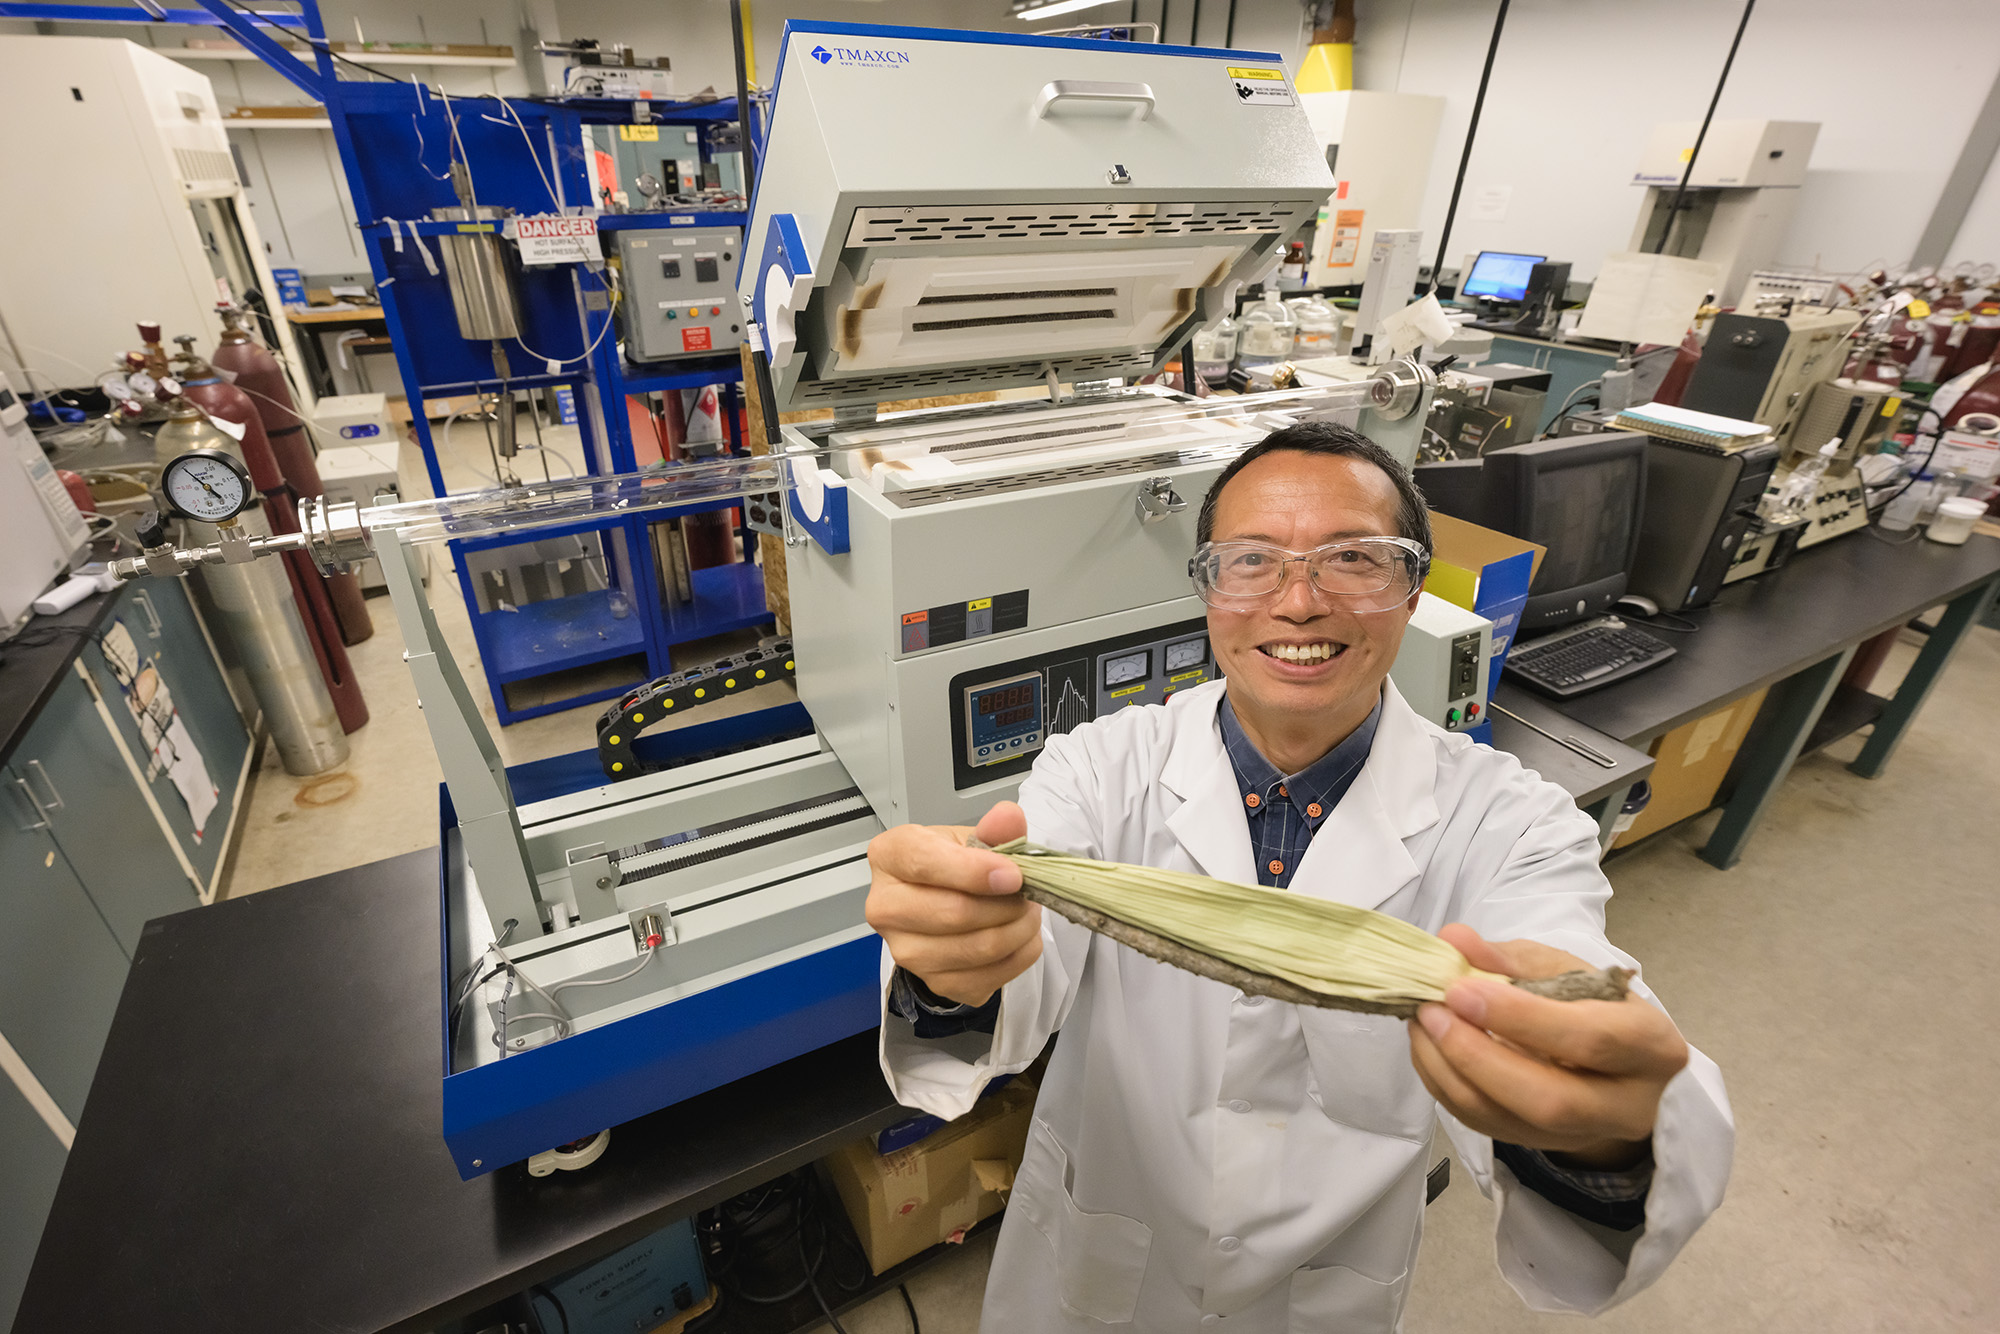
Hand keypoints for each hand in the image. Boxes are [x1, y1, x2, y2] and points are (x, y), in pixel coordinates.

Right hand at [865, 802, 1040, 1007]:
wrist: (946, 903)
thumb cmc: (953, 866)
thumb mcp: (972, 837)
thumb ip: (995, 829)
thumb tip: (1008, 818)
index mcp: (889, 856)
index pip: (924, 864)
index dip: (974, 871)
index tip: (1013, 874)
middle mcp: (886, 907)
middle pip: (954, 912)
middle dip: (1006, 904)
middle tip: (1028, 893)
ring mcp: (906, 951)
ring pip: (978, 947)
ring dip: (1018, 930)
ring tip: (1026, 912)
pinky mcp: (933, 982)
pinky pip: (989, 976)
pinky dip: (1018, 955)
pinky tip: (1019, 936)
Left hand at [1407, 925, 1688, 1168]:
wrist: (1618, 1064)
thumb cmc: (1597, 1006)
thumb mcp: (1568, 968)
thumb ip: (1512, 957)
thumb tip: (1454, 940)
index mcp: (1649, 1045)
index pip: (1589, 1039)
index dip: (1520, 1018)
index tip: (1460, 990)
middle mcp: (1626, 1104)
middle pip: (1549, 1100)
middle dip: (1477, 1056)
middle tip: (1432, 1012)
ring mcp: (1585, 1134)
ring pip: (1510, 1122)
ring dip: (1449, 1071)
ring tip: (1421, 1023)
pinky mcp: (1544, 1145)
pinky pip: (1487, 1127)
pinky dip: (1446, 1087)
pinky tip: (1429, 1049)